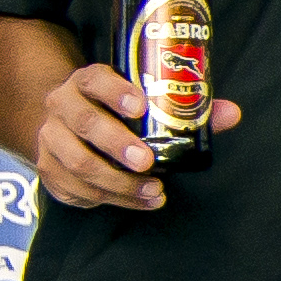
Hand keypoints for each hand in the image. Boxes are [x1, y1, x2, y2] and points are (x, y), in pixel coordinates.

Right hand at [29, 59, 240, 212]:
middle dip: (117, 143)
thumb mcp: (142, 101)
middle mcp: (61, 106)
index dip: (116, 92)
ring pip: (79, 163)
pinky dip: (113, 199)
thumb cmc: (116, 112)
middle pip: (84, 123)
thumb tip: (232, 113)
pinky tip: (141, 201)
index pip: (95, 79)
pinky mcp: (49, 170)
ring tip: (153, 190)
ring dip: (118, 182)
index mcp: (86, 82)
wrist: (65, 127)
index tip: (141, 106)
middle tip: (147, 160)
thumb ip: (185, 107)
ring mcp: (50, 140)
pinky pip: (78, 189)